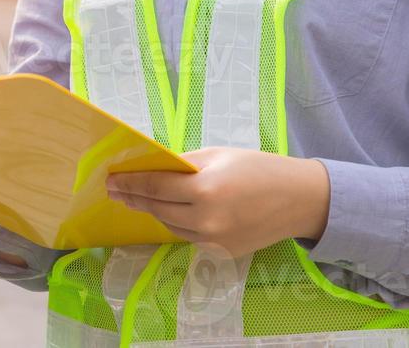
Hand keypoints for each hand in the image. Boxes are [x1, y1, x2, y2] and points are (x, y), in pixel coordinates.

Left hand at [106, 147, 330, 257]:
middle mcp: (206, 220)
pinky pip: (189, 236)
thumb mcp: (218, 156)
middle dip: (134, 198)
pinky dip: (178, 223)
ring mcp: (213, 241)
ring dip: (154, 211)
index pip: (155, 187)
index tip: (111, 180)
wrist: (297, 200)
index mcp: (205, 190)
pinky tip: (171, 211)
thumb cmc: (257, 168)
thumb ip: (184, 164)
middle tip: (115, 190)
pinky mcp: (221, 253)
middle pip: (158, 209)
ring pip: (170, 226)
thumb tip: (153, 167)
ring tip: (137, 199)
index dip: (130, 183)